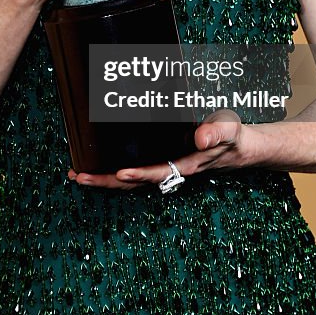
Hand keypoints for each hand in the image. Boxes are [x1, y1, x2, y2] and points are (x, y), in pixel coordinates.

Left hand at [68, 110, 251, 188]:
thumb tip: (201, 137)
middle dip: (106, 182)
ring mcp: (164, 168)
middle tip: (80, 177)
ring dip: (103, 179)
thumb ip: (216, 132)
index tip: (120, 173)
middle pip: (134, 183)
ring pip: (130, 180)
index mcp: (185, 164)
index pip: (158, 171)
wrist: (237, 148)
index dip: (139, 174)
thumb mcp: (228, 130)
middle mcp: (170, 170)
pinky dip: (113, 171)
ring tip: (78, 175)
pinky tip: (98, 164)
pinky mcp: (160, 162)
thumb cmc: (231, 139)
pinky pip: (134, 170)